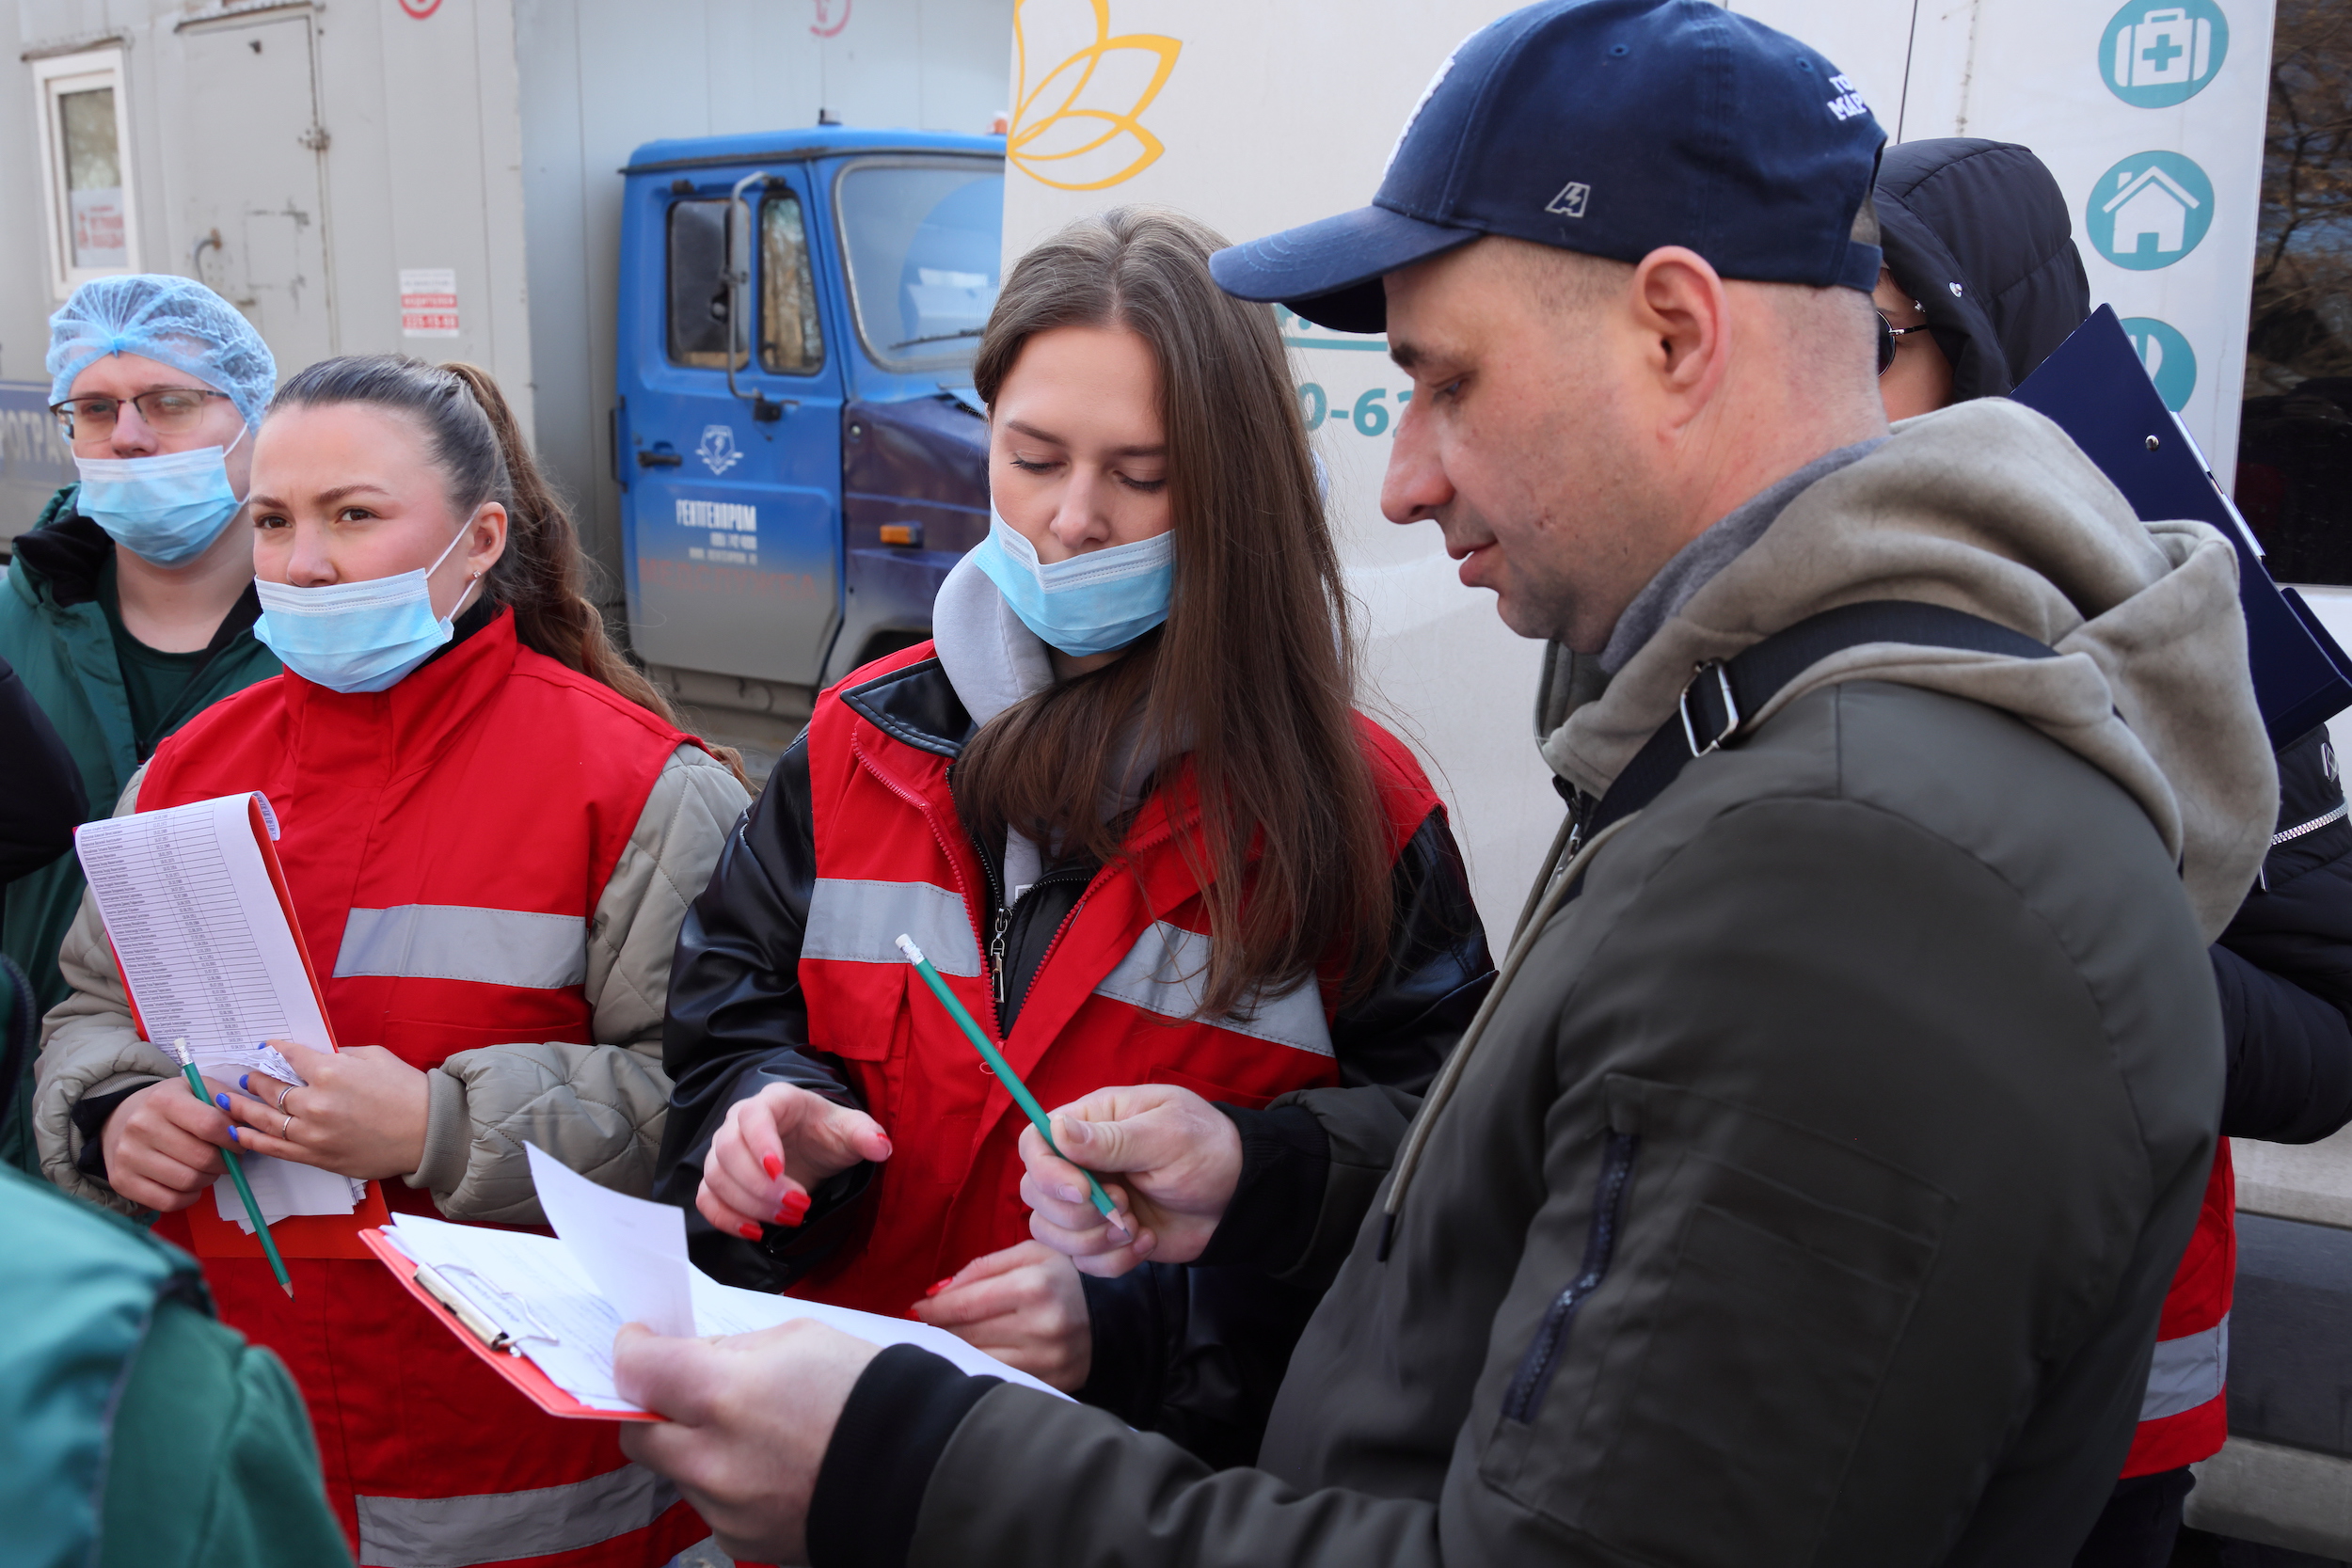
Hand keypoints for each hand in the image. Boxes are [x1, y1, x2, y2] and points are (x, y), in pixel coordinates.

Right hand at [99, 1074, 234, 1210]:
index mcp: (163, 1100)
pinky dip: (189, 1197)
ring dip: (208, 1179)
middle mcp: (140, 1126)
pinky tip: (191, 1185)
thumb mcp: (196, 1089)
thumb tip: (247, 1122)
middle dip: (225, 1162)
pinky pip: (168, 1202)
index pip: (211, 1125)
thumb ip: (225, 1100)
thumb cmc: (171, 1105)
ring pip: (188, 1182)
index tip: (240, 1142)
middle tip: (228, 1160)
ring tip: (208, 1169)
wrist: (121, 1118)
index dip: (234, 1139)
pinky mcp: (121, 1181)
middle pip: (201, 1158)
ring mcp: (128, 1156)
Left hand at [214, 1041, 428, 1179]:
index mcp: (330, 1071)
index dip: (275, 1049)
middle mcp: (315, 1102)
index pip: (289, 1056)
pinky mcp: (316, 1156)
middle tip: (243, 1076)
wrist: (427, 1133)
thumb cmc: (407, 1091)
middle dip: (253, 1079)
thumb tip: (316, 1057)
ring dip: (241, 1108)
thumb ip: (339, 1055)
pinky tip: (238, 1132)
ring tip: (227, 1101)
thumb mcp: (374, 1057)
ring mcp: (313, 1133)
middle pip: (269, 1088)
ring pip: (264, 1119)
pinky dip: (252, 1139)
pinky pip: (274, 1148)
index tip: (268, 1047)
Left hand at [615, 1318, 879, 1564]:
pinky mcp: (741, 1541)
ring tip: (753, 1432)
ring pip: (678, 1472)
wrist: (920, 1466)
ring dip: (696, 1448)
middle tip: (680, 1390)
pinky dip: (728, 1483)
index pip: (639, 1371)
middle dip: (652, 1409)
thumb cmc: (867, 1392)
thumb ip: (732, 1351)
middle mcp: (711, 1459)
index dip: (632, 1350)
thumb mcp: (798, 1339)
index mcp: (723, 1395)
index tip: (639, 1342)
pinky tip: (771, 1467)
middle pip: (638, 1435)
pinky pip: (712, 1505)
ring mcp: (725, 1509)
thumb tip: (693, 1361)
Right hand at [697, 1083, 890, 1241]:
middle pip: (727, 1150)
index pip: (754, 1116)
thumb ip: (865, 1134)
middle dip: (760, 1185)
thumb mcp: (851, 1130)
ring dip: (748, 1205)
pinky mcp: (720, 1179)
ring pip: (716, 1177)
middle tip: (798, 1207)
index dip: (760, 1143)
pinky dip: (725, 1218)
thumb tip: (881, 1146)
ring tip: (790, 1219)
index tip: (778, 1171)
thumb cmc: (828, 1133)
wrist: (812, 1148)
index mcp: (774, 1101)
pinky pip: (706, 1199)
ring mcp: (725, 1151)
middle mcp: (739, 1121)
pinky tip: (755, 1232)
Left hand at [912, 1241, 1091, 1391]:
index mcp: (1034, 1285)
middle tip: (930, 1323)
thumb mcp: (1031, 1254)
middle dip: (941, 1328)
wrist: (1120, 1315)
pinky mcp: (1051, 1382)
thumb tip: (937, 1292)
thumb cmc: (1066, 1277)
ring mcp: (1047, 1360)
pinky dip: (979, 1368)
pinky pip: (999, 1378)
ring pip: (978, 1360)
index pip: (965, 1304)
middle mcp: (1041, 1325)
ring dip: (955, 1350)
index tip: (918, 1308)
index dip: (934, 1309)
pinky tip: (974, 1356)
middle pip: (966, 1335)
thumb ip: (983, 1267)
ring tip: (949, 1339)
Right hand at [1018, 1083, 1241, 1276]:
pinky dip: (1112, 1260)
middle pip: (1035, 1192)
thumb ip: (1111, 1139)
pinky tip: (1147, 1242)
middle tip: (1126, 1205)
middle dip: (1076, 1213)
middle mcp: (1082, 1162)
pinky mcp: (1103, 1237)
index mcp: (1092, 1122)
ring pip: (1050, 1232)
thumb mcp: (1166, 1137)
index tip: (1084, 1191)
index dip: (1048, 1171)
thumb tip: (1057, 1129)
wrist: (1240, 1200)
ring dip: (1093, 1240)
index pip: (1035, 1142)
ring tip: (1136, 1226)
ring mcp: (1090, 1203)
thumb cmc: (1209, 1151)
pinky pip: (1081, 1261)